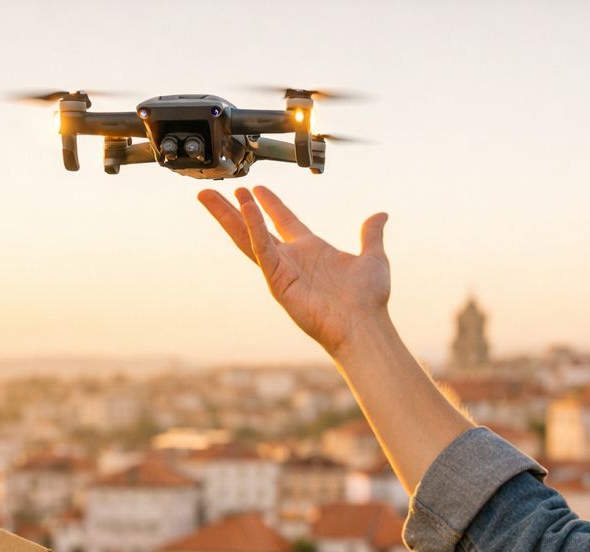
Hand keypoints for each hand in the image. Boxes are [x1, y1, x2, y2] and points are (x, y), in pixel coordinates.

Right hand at [198, 186, 390, 357]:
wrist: (364, 324)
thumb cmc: (368, 299)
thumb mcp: (372, 257)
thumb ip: (371, 234)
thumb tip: (380, 215)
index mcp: (310, 251)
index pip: (284, 221)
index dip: (269, 204)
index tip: (255, 188)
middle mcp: (292, 259)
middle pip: (254, 228)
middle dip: (233, 210)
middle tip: (214, 192)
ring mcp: (282, 270)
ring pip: (246, 237)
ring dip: (228, 216)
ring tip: (209, 196)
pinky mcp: (278, 281)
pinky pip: (261, 249)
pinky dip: (252, 228)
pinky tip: (244, 208)